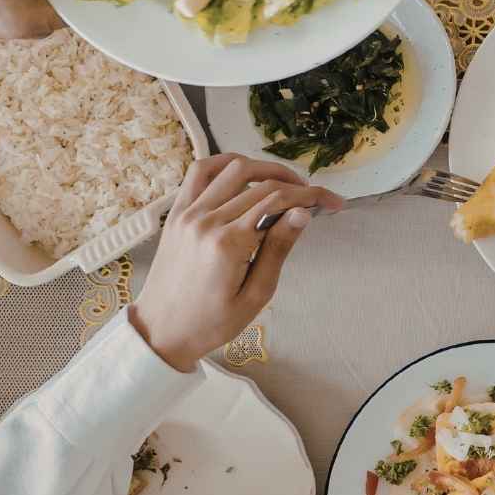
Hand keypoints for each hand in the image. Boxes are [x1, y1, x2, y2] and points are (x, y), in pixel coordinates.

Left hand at [129, 155, 342, 372]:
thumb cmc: (211, 323)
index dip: (312, 196)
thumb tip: (303, 212)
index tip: (333, 203)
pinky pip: (200, 173)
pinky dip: (225, 163)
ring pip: (233, 170)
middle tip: (316, 199)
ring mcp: (187, 213)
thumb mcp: (255, 296)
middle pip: (261, 186)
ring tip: (285, 184)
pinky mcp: (176, 213)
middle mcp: (206, 221)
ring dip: (266, 170)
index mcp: (228, 244)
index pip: (279, 202)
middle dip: (297, 186)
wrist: (160, 331)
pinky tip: (244, 172)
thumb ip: (278, 249)